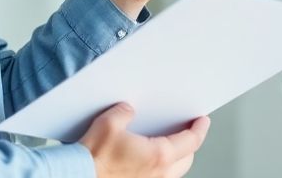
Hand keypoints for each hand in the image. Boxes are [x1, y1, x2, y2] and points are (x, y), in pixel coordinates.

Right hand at [80, 103, 209, 177]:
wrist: (78, 176)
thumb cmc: (92, 157)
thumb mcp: (109, 123)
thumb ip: (124, 111)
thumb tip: (129, 110)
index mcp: (158, 156)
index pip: (191, 142)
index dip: (200, 129)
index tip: (203, 121)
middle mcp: (159, 174)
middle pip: (187, 159)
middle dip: (190, 144)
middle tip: (188, 130)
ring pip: (175, 172)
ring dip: (177, 158)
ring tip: (171, 143)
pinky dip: (162, 167)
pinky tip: (150, 158)